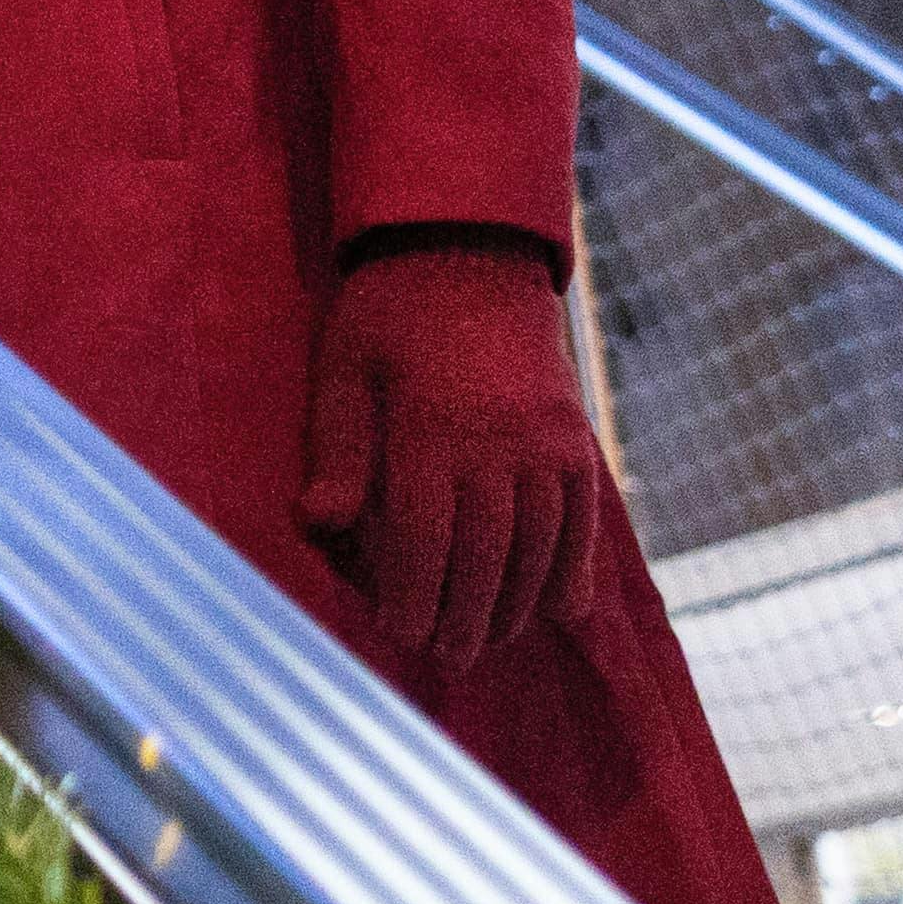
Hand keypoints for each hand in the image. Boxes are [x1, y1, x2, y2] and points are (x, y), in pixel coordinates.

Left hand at [307, 225, 605, 674]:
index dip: (414, 595)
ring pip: (541, 544)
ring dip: (519, 601)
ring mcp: (548, 440)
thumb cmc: (388, 311)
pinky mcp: (577, 435)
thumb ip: (338, 448)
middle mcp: (500, 441)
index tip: (399, 632)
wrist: (470, 248)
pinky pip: (583, 516)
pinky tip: (563, 607)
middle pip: (487, 554)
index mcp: (433, 429)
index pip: (427, 539)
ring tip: (494, 639)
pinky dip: (575, 565)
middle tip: (447, 655)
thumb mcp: (342, 367)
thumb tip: (318, 523)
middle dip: (466, 614)